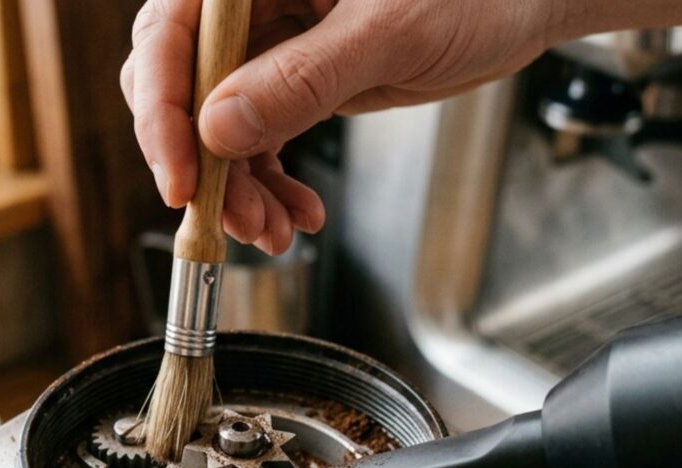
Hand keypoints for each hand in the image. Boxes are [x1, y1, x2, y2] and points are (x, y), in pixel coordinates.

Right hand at [120, 0, 554, 253]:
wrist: (518, 4)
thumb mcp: (388, 32)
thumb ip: (301, 79)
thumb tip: (219, 128)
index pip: (170, 33)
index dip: (163, 110)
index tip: (183, 178)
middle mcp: (250, 5)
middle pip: (182, 88)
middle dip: (206, 166)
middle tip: (237, 220)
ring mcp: (269, 46)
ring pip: (218, 129)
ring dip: (239, 191)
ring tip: (276, 231)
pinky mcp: (292, 82)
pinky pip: (257, 142)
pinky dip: (270, 186)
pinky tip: (296, 213)